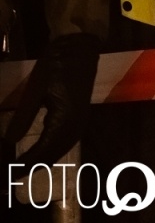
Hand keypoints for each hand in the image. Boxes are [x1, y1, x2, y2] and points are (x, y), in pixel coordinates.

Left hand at [3, 33, 99, 165]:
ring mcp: (80, 122)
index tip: (7, 172)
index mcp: (65, 119)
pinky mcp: (78, 118)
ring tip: (19, 168)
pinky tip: (37, 153)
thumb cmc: (56, 65)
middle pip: (52, 155)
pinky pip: (63, 142)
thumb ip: (23, 117)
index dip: (23, 165)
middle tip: (9, 175)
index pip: (42, 151)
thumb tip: (8, 142)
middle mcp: (76, 125)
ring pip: (59, 151)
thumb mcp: (35, 90)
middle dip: (30, 167)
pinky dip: (49, 152)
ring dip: (40, 161)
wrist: (80, 48)